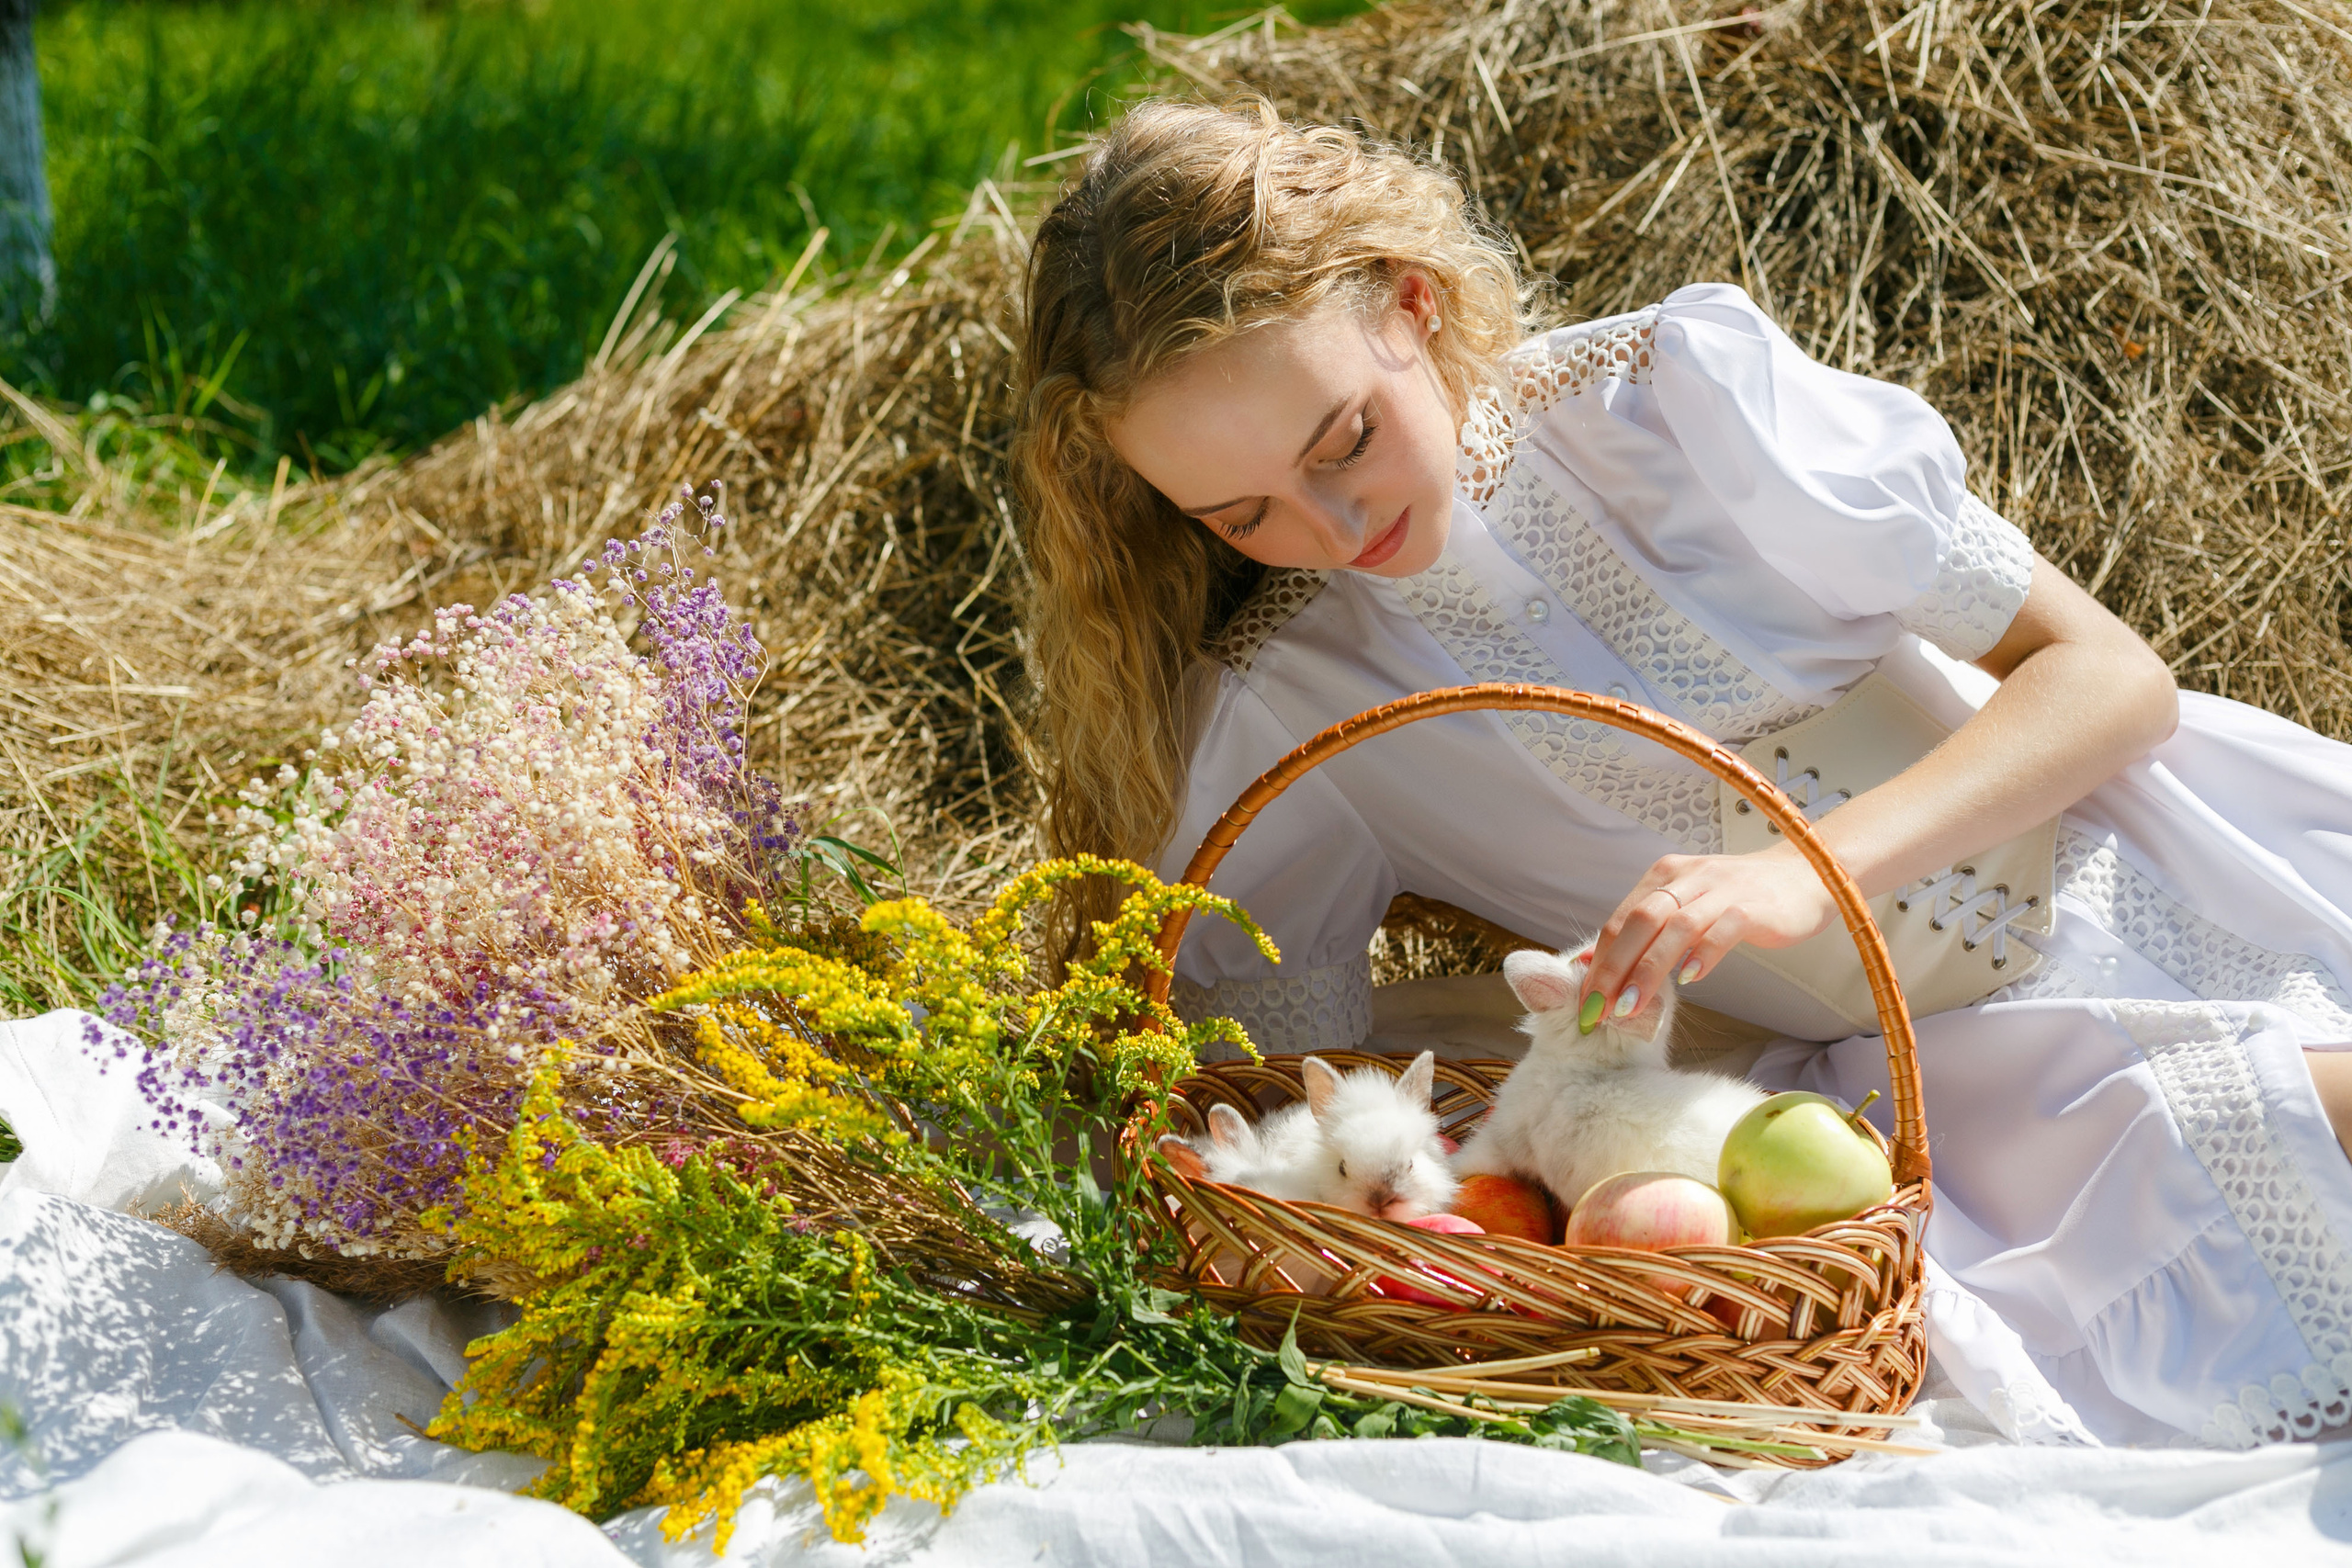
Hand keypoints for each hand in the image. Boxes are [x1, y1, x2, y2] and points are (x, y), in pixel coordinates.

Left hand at [1579, 848, 1838, 1028]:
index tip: (1584, 1000)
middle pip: (1638, 922)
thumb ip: (1647, 932)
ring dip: (1647, 970)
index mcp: (1664, 876)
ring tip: (1630, 1006)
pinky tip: (1690, 980)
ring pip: (1674, 928)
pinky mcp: (1753, 907)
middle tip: (1597, 1009)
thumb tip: (1592, 963)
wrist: (1804, 876)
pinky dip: (1701, 955)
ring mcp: (1721, 890)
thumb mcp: (1687, 906)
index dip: (1598, 961)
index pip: (1619, 920)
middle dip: (1612, 969)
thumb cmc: (1739, 898)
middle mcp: (1688, 877)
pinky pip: (1721, 931)